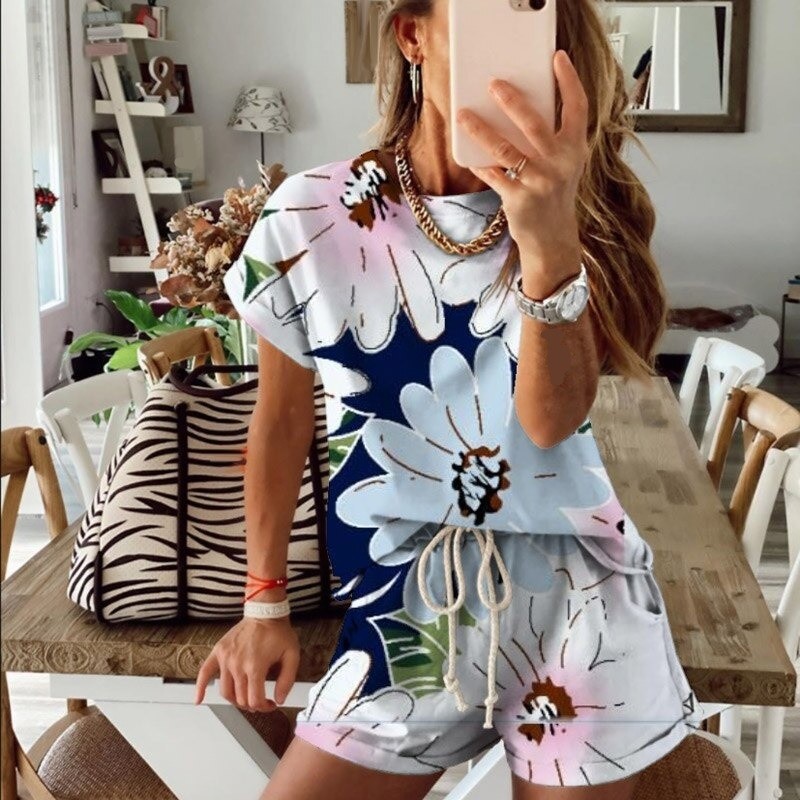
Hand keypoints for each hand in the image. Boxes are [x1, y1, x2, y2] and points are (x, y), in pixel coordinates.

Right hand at [194, 616, 299, 711]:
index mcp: (255, 666)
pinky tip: (199, 699)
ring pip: (225, 691)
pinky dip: (200, 687)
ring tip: (244, 698)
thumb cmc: (278, 632)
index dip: (264, 707)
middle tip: (260, 701)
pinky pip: (204, 672)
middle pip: (240, 699)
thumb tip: (279, 699)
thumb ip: (287, 680)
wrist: (265, 612)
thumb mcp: (292, 655)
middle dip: (252, 704)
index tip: (270, 704)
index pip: (254, 700)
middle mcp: (237, 664)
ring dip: (235, 700)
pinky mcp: (218, 651)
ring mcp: (226, 658)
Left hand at [455, 50, 589, 295]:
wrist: (552, 238)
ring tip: (463, 115)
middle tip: (494, 84)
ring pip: (505, 149)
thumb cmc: (554, 196)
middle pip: (534, 124)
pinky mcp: (518, 198)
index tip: (557, 58)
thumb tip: (518, 109)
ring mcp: (538, 181)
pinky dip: (479, 163)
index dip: (570, 81)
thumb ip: (551, 139)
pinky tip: (467, 153)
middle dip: (512, 101)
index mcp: (574, 149)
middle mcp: (560, 163)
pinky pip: (492, 174)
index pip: (578, 107)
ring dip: (481, 129)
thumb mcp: (564, 165)